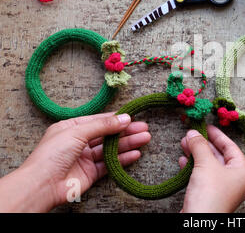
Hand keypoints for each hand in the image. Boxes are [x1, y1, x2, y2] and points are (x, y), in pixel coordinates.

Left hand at [0, 112, 150, 211]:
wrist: (42, 185)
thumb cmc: (52, 154)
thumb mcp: (77, 131)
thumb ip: (103, 125)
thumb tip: (124, 118)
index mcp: (71, 127)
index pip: (99, 120)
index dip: (116, 118)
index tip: (133, 116)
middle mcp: (79, 142)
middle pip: (107, 134)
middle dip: (126, 131)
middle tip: (144, 128)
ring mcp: (85, 158)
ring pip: (111, 148)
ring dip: (128, 143)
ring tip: (145, 138)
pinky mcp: (91, 173)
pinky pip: (110, 164)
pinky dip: (123, 159)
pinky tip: (135, 154)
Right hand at [178, 125, 244, 212]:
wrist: (199, 222)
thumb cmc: (210, 193)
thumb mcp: (206, 164)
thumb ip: (200, 145)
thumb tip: (192, 132)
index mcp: (242, 171)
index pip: (231, 147)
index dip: (217, 135)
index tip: (206, 126)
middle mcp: (235, 179)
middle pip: (219, 155)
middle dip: (203, 144)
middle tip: (191, 133)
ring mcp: (222, 188)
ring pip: (209, 165)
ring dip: (196, 153)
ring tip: (183, 143)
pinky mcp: (210, 195)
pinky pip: (203, 175)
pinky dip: (193, 166)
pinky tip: (183, 159)